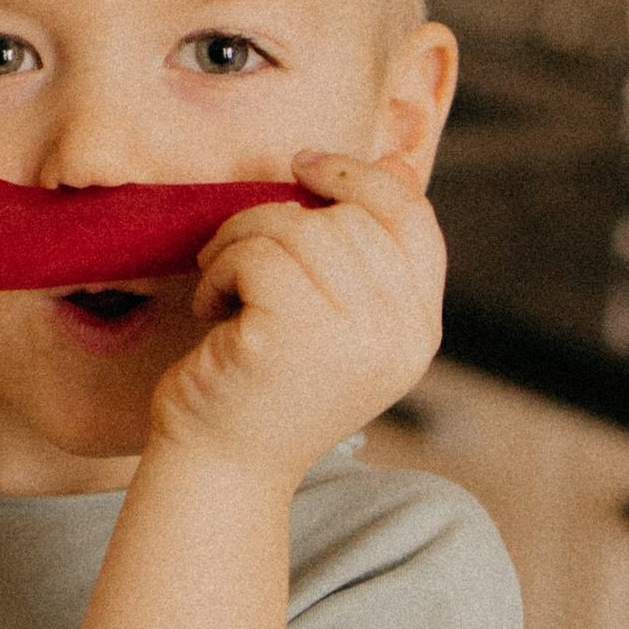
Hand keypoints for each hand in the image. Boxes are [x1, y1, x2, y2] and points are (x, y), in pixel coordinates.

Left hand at [151, 150, 444, 486]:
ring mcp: (352, 336)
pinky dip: (219, 270)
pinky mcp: (292, 334)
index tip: (305, 167)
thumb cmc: (265, 384)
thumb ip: (366, 254)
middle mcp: (400, 335)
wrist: (218, 466)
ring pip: (298, 228)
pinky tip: (210, 309)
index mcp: (419, 330)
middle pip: (348, 218)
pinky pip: (256, 253)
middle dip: (278, 217)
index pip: (412, 219)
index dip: (361, 179)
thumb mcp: (335, 320)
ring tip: (220, 283)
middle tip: (233, 256)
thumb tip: (391, 162)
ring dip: (240, 242)